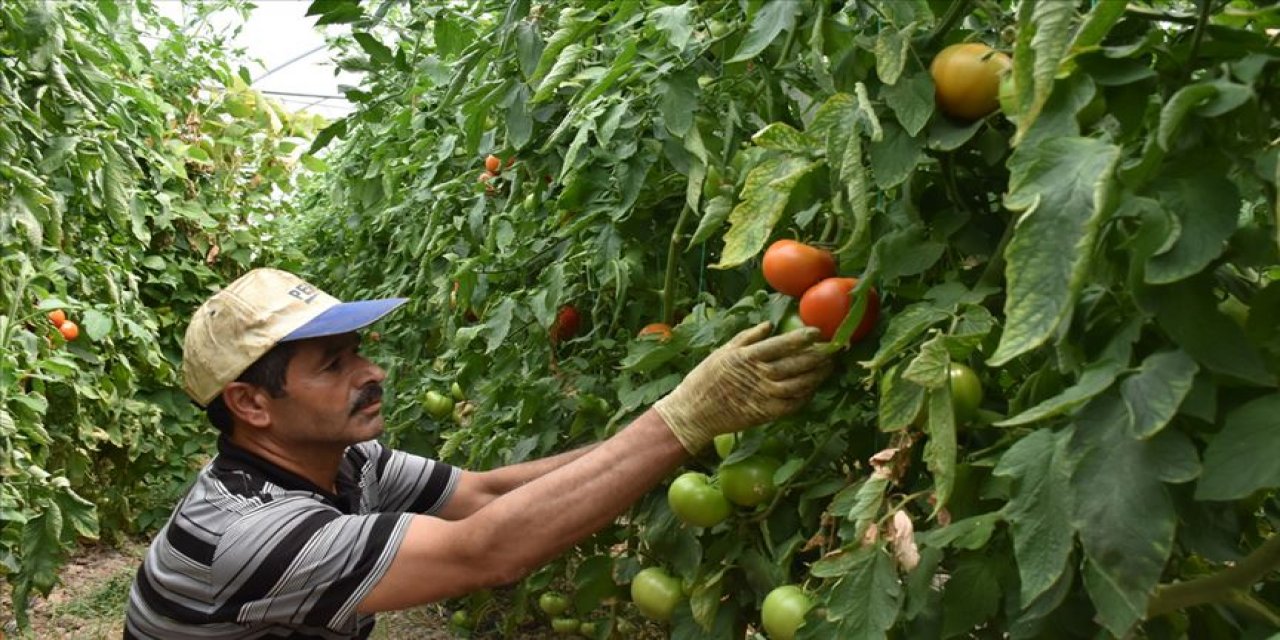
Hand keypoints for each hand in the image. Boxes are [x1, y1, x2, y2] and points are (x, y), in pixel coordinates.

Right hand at [654, 321, 832, 452]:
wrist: (694, 412)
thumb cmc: (705, 378)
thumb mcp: (722, 351)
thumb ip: (747, 337)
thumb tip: (769, 325)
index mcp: (747, 357)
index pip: (781, 345)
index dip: (801, 338)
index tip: (817, 332)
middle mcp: (758, 376)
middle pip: (795, 365)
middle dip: (817, 356)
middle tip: (832, 349)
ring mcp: (763, 396)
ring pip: (798, 385)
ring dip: (816, 376)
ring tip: (828, 368)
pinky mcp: (764, 413)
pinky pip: (791, 405)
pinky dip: (805, 396)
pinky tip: (812, 388)